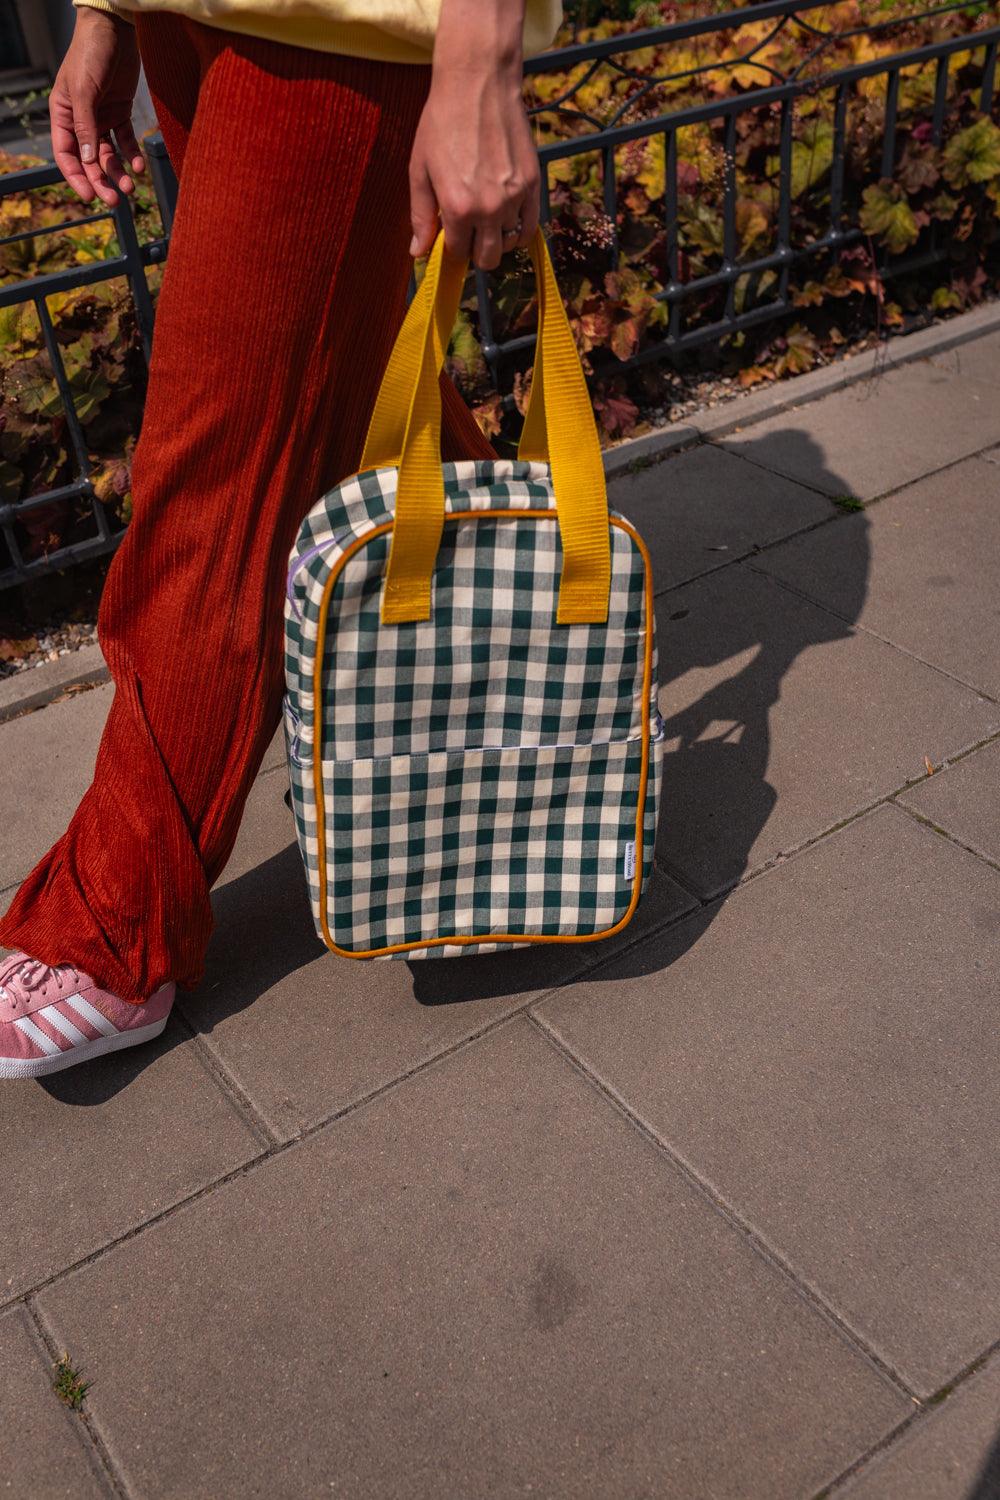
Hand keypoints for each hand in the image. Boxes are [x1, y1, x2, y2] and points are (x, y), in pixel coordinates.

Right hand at [50, 8, 144, 205]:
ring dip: (118, 172)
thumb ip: (86, 126)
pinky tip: (139, 166)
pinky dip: (132, 154)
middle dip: (101, 181)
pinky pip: (125, 141)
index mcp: (63, 115)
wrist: (114, 29)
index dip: (77, 178)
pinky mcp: (120, 112)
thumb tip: (89, 161)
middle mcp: (81, 120)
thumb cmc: (91, 54)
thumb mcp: (84, 90)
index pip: (66, 155)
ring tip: (130, 187)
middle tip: (115, 202)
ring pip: (108, 154)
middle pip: (90, 161)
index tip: (90, 197)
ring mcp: (101, 118)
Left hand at [408, 1, 538, 269]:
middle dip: (476, 252)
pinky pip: (531, 225)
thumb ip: (420, 215)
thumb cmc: (442, 122)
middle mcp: (489, 209)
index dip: (452, 248)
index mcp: (457, 208)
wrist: (478, 83)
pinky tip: (508, 218)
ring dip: (497, 236)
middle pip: (488, 259)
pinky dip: (520, 229)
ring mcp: (514, 198)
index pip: (458, 253)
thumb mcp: (420, 169)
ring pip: (509, 242)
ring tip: (487, 217)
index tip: (450, 237)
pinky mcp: (533, 184)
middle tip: (469, 232)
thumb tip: (417, 253)